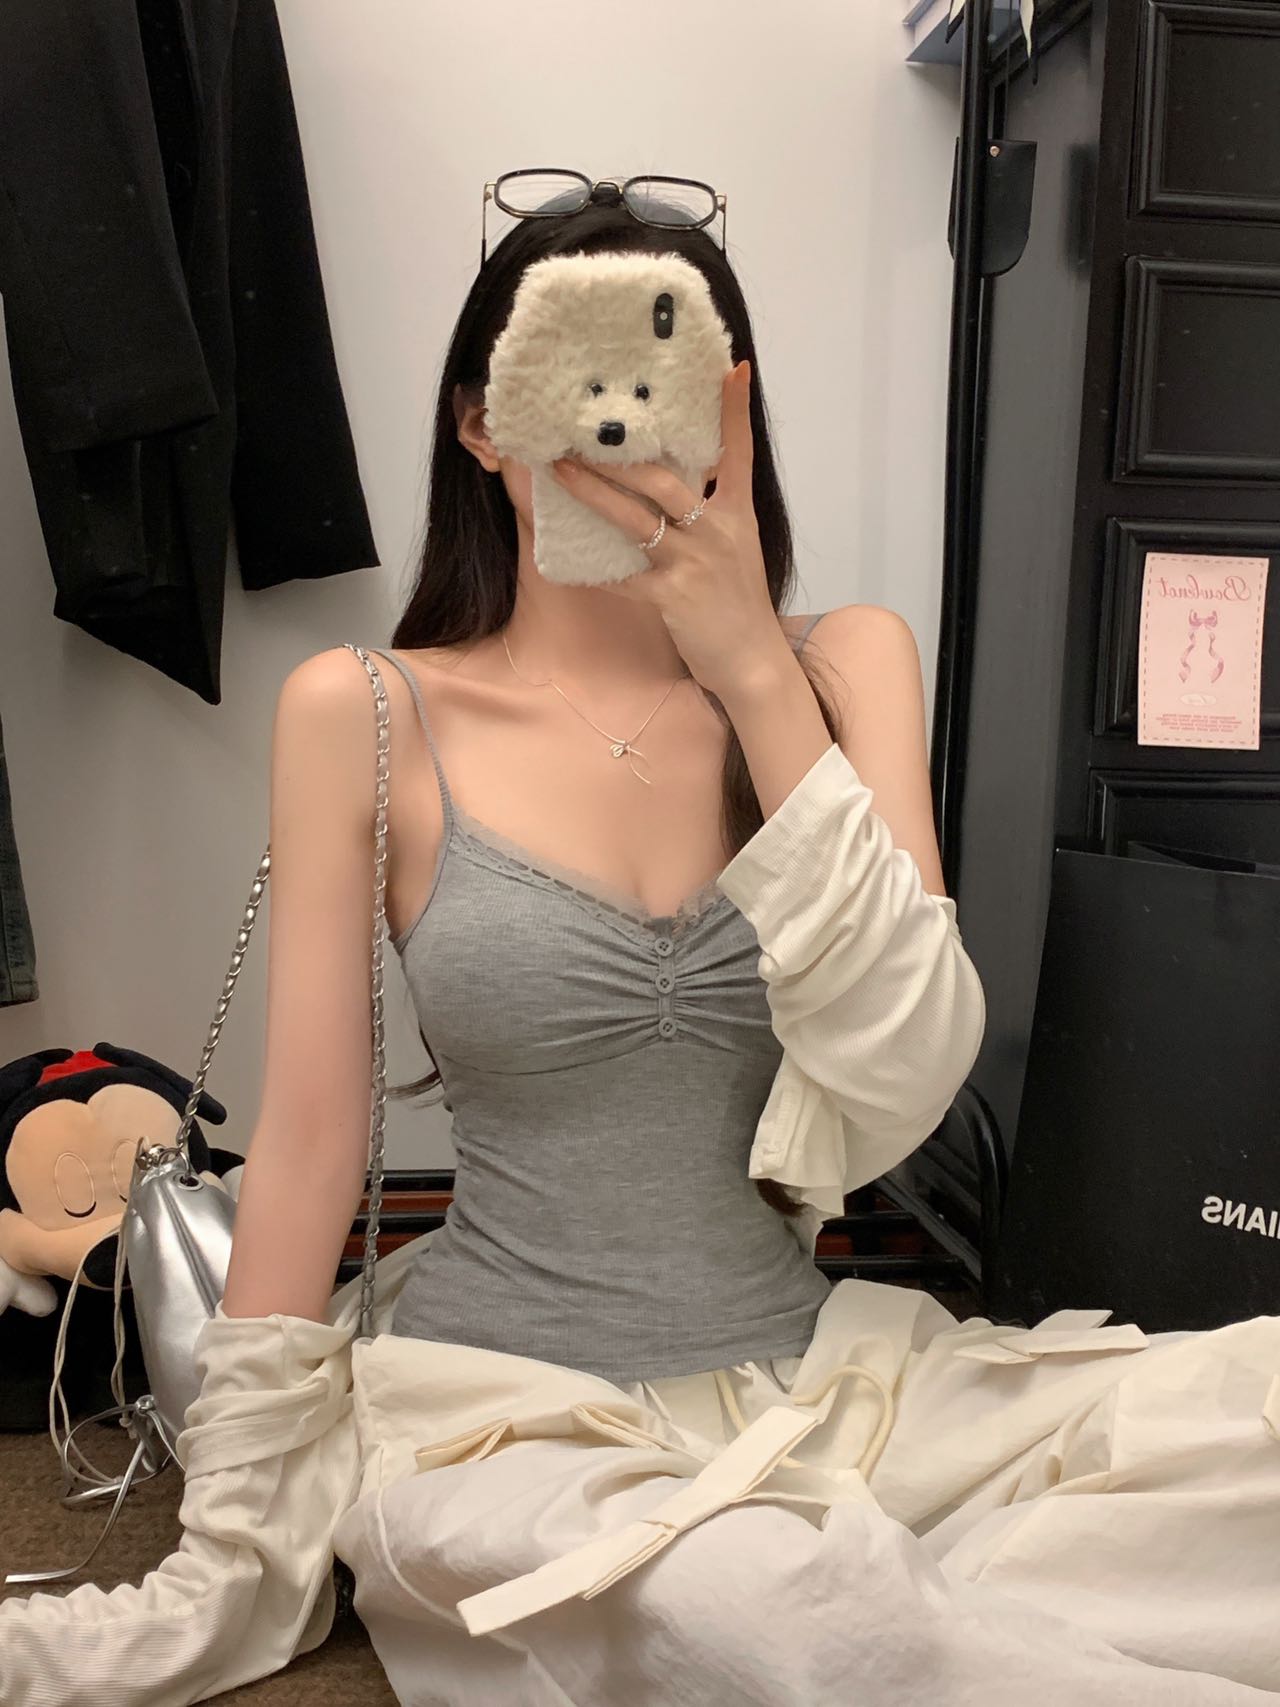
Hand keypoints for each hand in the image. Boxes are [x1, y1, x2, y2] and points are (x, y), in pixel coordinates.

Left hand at [549, 360, 792, 702]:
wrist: (754, 662)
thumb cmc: (739, 603)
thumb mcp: (738, 548)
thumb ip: (711, 512)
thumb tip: (672, 481)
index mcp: (736, 514)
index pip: (738, 451)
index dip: (735, 410)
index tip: (733, 368)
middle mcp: (718, 531)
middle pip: (662, 480)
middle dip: (617, 457)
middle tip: (579, 433)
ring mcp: (695, 564)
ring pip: (636, 520)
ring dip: (594, 493)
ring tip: (560, 471)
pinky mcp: (674, 598)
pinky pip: (624, 579)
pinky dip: (593, 573)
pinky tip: (562, 563)